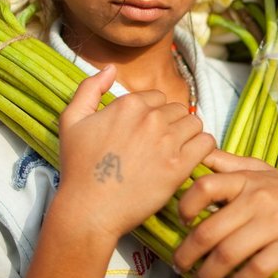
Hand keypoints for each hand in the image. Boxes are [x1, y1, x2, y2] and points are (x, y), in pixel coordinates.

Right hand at [55, 65, 215, 242]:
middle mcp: (151, 118)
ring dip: (188, 135)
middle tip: (160, 146)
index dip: (153, 114)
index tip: (145, 133)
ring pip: (195, 123)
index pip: (157, 97)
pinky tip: (190, 159)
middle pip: (177, 109)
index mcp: (129, 104)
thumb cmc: (78, 168)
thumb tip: (110, 68)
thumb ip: (89, 88)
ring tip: (175, 152)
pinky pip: (206, 143)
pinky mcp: (179, 166)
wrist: (89, 209)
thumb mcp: (71, 121)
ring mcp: (167, 142)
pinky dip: (202, 149)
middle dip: (171, 124)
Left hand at [172, 150, 277, 277]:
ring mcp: (276, 223)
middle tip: (180, 268)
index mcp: (247, 179)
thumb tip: (197, 155)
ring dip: (208, 275)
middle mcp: (259, 198)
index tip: (181, 224)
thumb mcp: (263, 172)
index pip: (204, 187)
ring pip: (228, 254)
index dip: (185, 207)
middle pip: (209, 230)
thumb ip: (230, 164)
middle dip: (187, 255)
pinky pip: (256, 270)